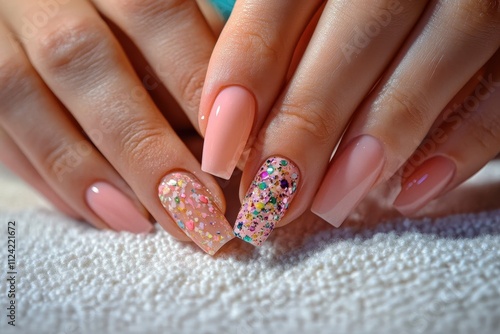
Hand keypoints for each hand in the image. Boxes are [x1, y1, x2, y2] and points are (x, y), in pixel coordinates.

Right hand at [0, 0, 234, 254]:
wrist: (55, 11)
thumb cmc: (137, 26)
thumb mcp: (171, 24)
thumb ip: (198, 60)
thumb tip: (230, 140)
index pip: (156, 12)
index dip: (193, 86)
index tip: (233, 157)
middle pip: (82, 57)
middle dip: (144, 146)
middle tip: (198, 212)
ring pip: (20, 93)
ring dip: (87, 171)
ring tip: (145, 223)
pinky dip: (47, 176)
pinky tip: (99, 212)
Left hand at [198, 0, 499, 244]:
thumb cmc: (351, 7)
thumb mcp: (312, 5)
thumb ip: (278, 39)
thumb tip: (230, 120)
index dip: (248, 69)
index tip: (220, 149)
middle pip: (361, 29)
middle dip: (311, 121)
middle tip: (272, 197)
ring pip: (444, 47)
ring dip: (384, 136)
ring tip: (331, 203)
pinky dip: (468, 140)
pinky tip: (413, 192)